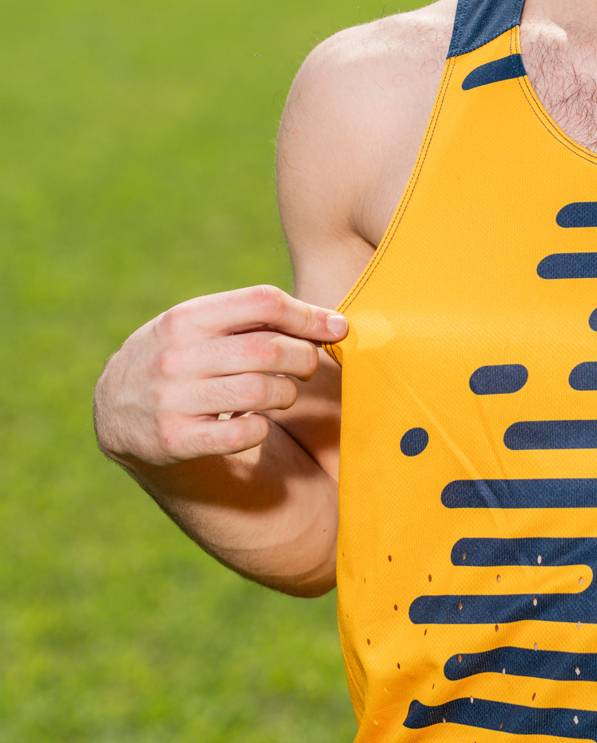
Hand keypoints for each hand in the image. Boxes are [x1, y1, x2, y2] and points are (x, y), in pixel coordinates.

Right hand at [94, 285, 347, 467]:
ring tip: (282, 394)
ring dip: (287, 394)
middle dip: (305, 358)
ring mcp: (173, 399)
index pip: (263, 302)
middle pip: (270, 350)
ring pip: (262, 392)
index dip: (309, 314)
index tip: (337, 328)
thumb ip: (248, 319)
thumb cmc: (177, 359)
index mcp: (186, 318)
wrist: (114, 413)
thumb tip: (328, 321)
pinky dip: (261, 428)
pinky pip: (244, 434)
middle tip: (308, 366)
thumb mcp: (195, 326)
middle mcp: (176, 355)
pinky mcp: (176, 440)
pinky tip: (255, 422)